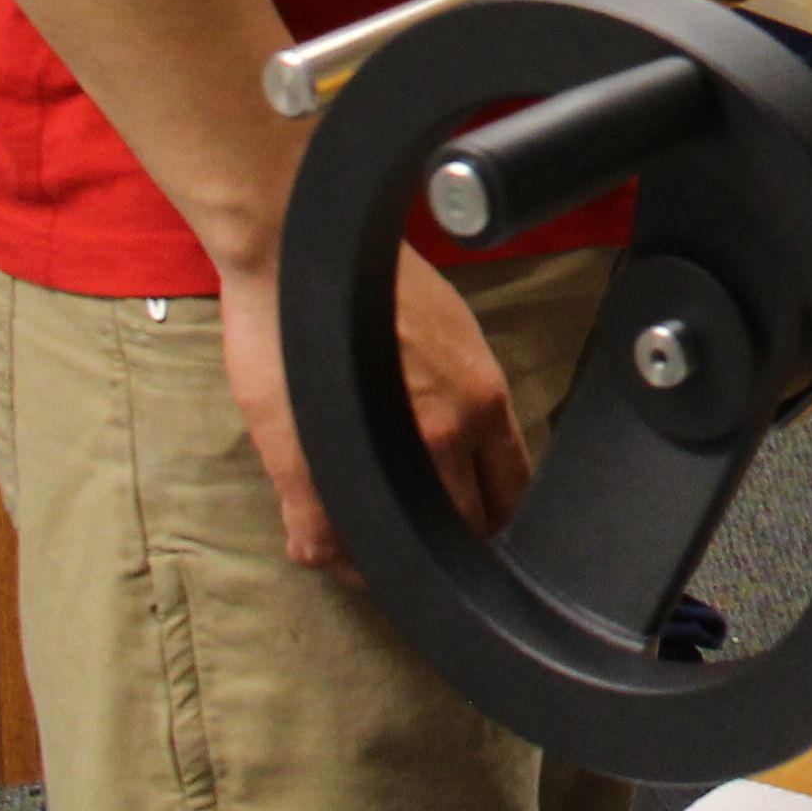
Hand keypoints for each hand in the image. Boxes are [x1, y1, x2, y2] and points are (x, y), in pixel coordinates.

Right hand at [219, 242, 531, 574]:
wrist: (298, 252)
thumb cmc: (372, 283)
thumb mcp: (454, 333)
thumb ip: (463, 396)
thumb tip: (468, 444)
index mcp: (483, 401)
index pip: (513, 489)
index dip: (496, 518)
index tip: (482, 529)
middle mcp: (446, 434)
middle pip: (467, 527)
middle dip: (452, 544)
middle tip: (430, 548)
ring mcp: (381, 456)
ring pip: (402, 546)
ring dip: (390, 557)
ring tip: (379, 552)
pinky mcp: (315, 468)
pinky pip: (327, 545)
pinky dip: (331, 557)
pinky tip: (335, 550)